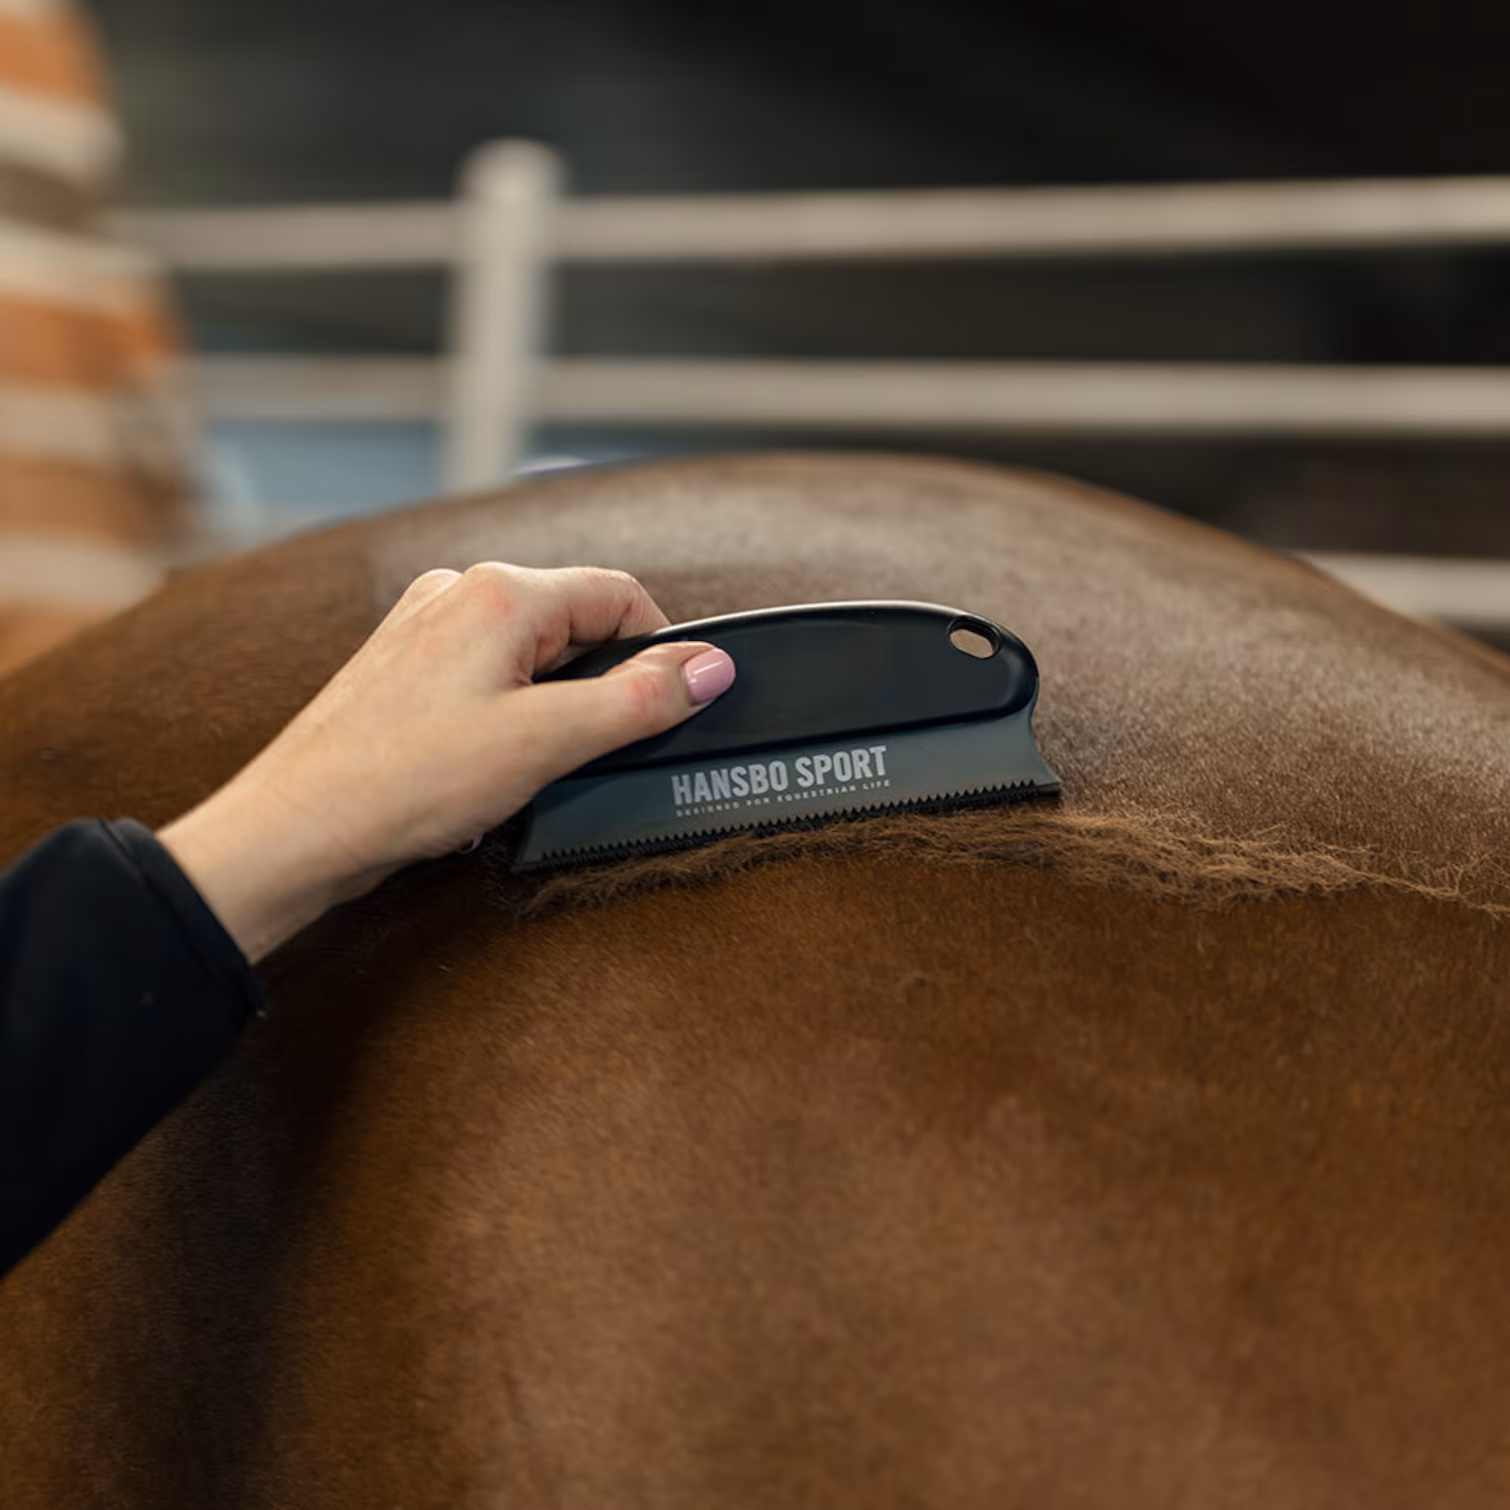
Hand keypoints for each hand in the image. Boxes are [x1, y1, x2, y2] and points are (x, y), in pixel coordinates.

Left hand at [158, 564, 734, 962]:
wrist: (295, 830)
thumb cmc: (401, 782)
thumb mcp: (546, 742)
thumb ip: (638, 700)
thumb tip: (709, 667)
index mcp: (497, 594)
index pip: (620, 596)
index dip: (660, 653)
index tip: (671, 708)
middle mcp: (457, 595)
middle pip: (576, 625)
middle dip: (598, 690)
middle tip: (586, 754)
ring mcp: (426, 631)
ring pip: (533, 658)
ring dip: (551, 712)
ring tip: (523, 771)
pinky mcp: (405, 672)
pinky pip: (489, 682)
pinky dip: (508, 723)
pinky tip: (485, 774)